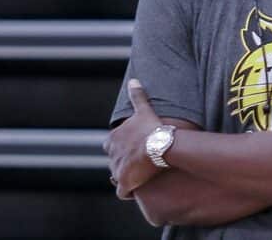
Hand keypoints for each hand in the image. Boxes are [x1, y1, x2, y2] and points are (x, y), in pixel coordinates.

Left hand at [103, 79, 162, 199]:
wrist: (160, 145)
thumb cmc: (151, 127)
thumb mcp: (144, 109)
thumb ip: (137, 96)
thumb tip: (134, 80)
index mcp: (112, 139)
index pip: (112, 145)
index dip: (123, 147)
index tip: (135, 148)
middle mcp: (111, 155)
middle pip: (115, 161)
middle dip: (124, 162)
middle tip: (139, 162)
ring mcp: (117, 170)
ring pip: (118, 176)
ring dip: (126, 176)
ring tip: (140, 175)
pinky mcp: (125, 183)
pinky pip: (122, 192)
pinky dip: (128, 191)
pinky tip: (137, 188)